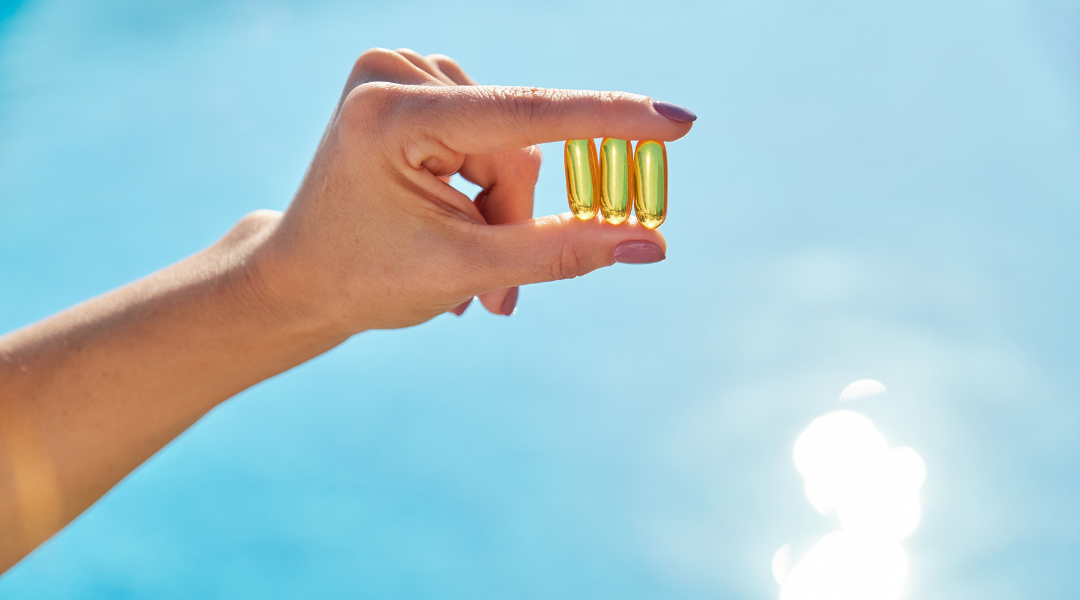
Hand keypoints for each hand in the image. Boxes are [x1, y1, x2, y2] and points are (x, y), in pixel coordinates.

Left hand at [251, 48, 694, 331]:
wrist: (301, 277)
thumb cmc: (367, 279)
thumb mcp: (466, 272)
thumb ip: (560, 251)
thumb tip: (650, 243)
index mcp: (392, 116)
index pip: (526, 114)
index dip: (608, 122)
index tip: (678, 122)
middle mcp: (392, 74)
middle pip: (517, 148)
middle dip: (515, 221)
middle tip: (499, 294)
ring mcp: (401, 74)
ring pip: (509, 147)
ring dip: (501, 212)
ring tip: (467, 269)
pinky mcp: (412, 86)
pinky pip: (489, 137)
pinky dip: (485, 190)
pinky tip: (453, 227)